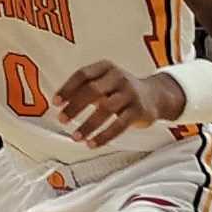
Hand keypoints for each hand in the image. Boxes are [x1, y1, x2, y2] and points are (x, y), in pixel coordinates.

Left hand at [51, 57, 177, 146]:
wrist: (155, 95)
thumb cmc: (121, 90)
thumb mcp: (104, 82)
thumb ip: (84, 89)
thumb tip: (59, 104)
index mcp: (106, 67)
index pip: (83, 74)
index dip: (67, 88)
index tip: (55, 102)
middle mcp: (118, 77)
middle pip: (92, 90)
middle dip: (74, 107)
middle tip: (62, 119)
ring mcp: (130, 93)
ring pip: (105, 109)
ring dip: (88, 125)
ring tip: (76, 137)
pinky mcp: (138, 110)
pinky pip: (119, 125)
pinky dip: (104, 136)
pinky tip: (92, 143)